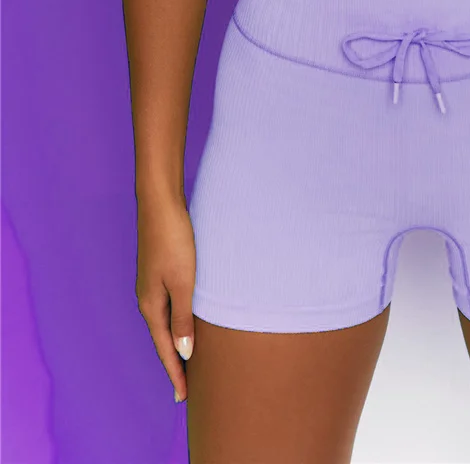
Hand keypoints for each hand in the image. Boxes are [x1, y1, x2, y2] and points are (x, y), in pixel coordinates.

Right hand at [135, 194, 195, 402]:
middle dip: (174, 362)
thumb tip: (182, 352)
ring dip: (176, 341)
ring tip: (189, 361)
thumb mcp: (183, 282)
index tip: (184, 397)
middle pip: (163, 338)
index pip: (165, 348)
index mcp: (151, 305)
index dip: (175, 372)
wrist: (161, 204)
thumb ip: (183, 318)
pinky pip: (168, 305)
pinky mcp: (159, 271)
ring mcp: (152, 284)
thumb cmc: (174, 241)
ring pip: (166, 321)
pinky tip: (186, 321)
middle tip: (187, 387)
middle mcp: (147, 298)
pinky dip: (177, 321)